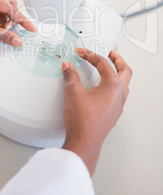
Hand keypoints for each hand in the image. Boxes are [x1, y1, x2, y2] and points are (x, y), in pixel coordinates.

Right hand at [61, 48, 131, 175]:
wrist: (84, 141)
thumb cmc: (83, 120)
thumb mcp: (73, 92)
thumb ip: (70, 76)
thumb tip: (68, 67)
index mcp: (114, 86)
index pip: (103, 64)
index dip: (90, 55)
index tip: (81, 53)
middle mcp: (120, 95)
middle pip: (125, 71)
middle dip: (118, 60)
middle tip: (111, 53)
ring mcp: (118, 105)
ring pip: (123, 84)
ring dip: (117, 74)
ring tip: (108, 69)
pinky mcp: (112, 113)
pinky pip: (117, 95)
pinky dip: (112, 86)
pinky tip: (102, 88)